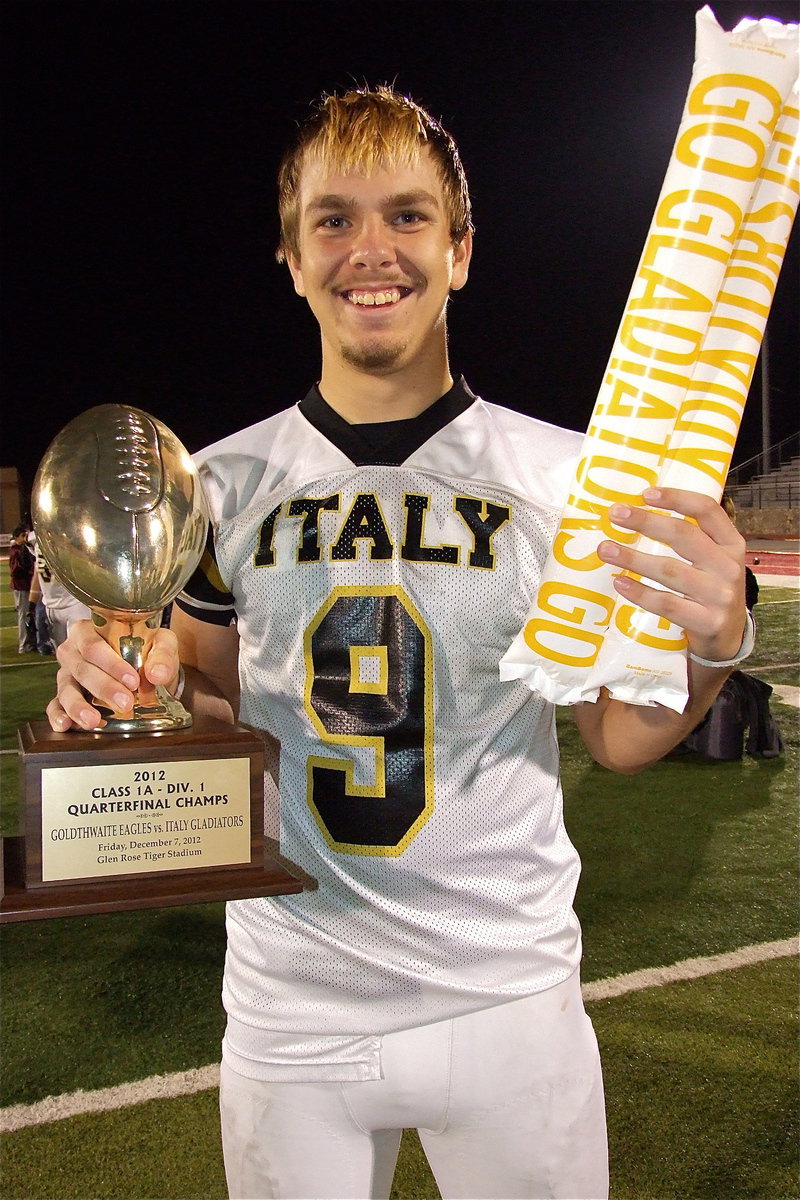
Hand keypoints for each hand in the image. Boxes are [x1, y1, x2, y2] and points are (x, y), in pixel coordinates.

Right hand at [46, 619, 180, 731]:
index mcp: (89, 632)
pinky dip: (58, 716)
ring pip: (66, 690)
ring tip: (94, 721)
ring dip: (79, 707)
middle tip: (125, 702)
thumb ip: (162, 655)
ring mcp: (66, 676)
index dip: (111, 664)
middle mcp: (73, 652)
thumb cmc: (148, 649)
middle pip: (82, 669)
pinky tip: (65, 725)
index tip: (132, 680)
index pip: (93, 645)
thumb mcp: (161, 644)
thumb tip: (157, 674)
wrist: (146, 670)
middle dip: (103, 687)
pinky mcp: (63, 697)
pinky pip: (55, 707)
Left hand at [596, 487, 746, 662]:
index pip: (707, 510)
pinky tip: (619, 582)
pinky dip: (640, 592)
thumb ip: (690, 540)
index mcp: (731, 544)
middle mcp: (729, 567)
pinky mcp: (707, 622)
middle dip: (646, 522)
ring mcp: (720, 596)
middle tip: (615, 514)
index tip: (646, 493)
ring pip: (670, 570)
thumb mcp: (713, 561)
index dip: (677, 498)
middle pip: (684, 536)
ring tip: (605, 549)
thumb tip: (637, 514)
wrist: (729, 637)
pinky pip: (667, 604)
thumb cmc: (710, 591)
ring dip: (633, 558)